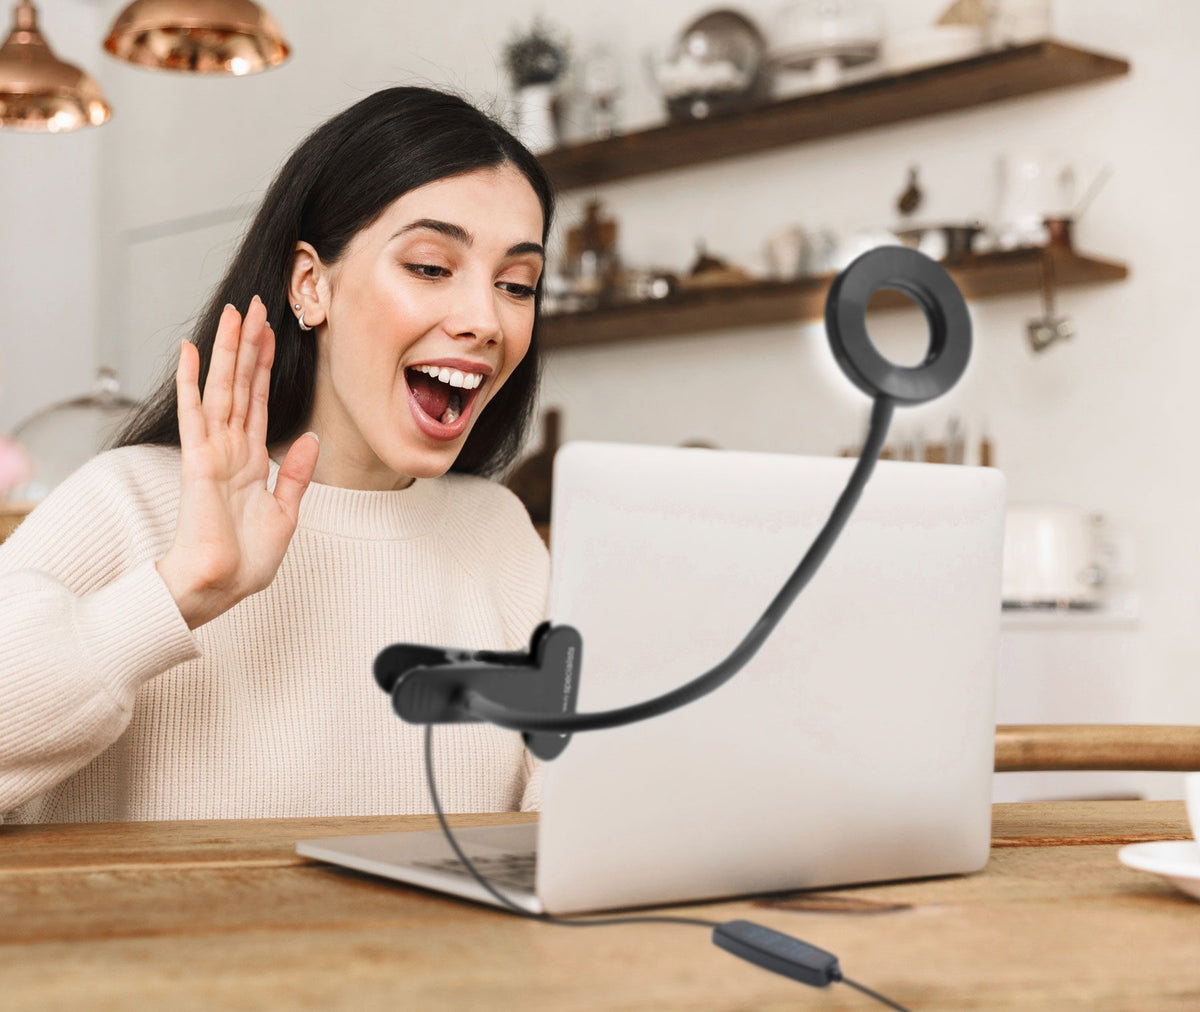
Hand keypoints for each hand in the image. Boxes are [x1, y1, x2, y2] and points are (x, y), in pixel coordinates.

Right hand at [156, 295, 319, 629]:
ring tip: (233, 313)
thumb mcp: (286, 513)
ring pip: (222, 389)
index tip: (271, 334)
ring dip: (226, 350)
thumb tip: (312, 438)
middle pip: (242, 385)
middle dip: (249, 345)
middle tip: (256, 306)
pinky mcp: (198, 462)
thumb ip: (296, 474)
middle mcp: (231, 450)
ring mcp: (213, 452)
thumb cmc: (245, 561)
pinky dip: (191, 381)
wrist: (220, 587)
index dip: (265, 367)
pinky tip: (189, 350)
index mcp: (252, 461)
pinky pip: (195, 413)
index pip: (260, 402)